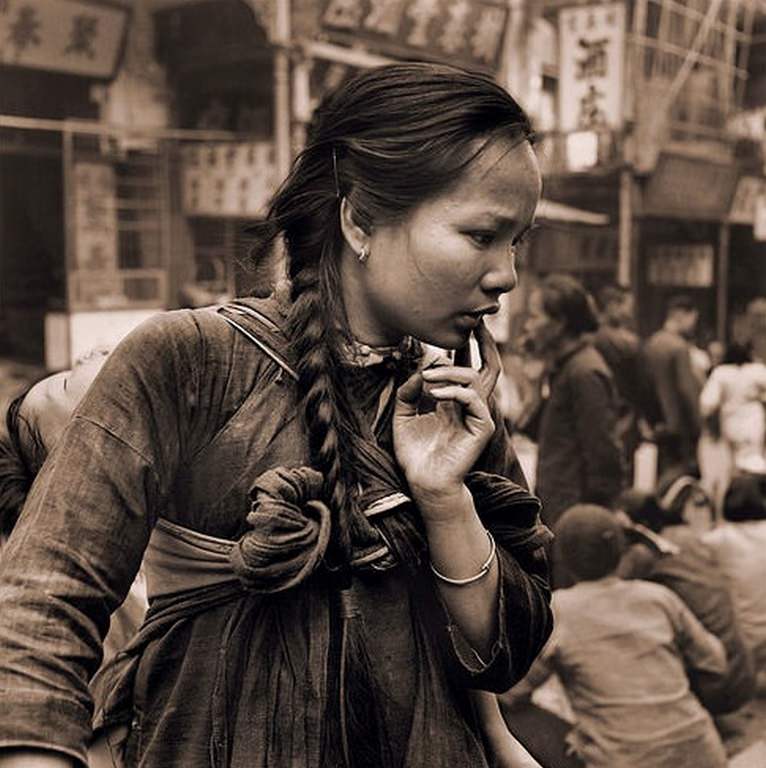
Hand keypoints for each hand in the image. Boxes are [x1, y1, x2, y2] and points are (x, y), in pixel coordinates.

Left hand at [393, 322, 500, 508]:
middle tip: (474, 324)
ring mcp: (477, 415)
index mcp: (454, 400)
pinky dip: (455, 391)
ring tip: (428, 375)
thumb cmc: (414, 452)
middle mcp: (469, 404)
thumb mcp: (403, 415)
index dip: (466, 345)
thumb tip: (419, 372)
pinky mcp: (481, 428)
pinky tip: (435, 393)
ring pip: (476, 378)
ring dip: (451, 371)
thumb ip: (408, 392)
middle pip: (487, 366)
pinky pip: (474, 400)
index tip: (461, 325)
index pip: (465, 366)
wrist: (423, 482)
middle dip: (483, 343)